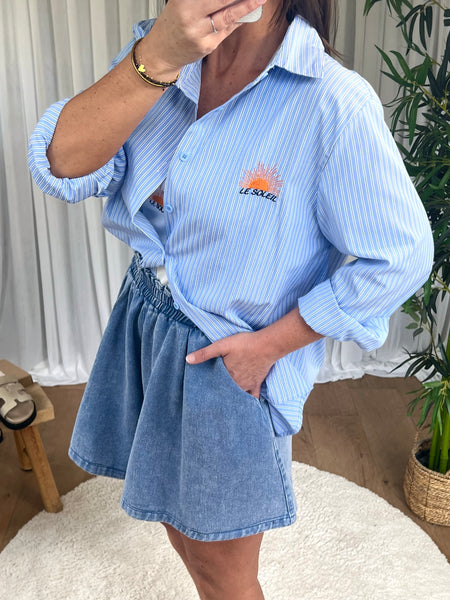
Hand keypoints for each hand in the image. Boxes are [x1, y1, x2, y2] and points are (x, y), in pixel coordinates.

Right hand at [139, 0, 266, 77]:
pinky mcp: (207, 46)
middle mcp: (190, 16)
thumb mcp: (181, 2)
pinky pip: (227, 30)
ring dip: (247, 6)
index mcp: (183, 1)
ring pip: (228, 16)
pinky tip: (249, 13)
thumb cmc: (173, 23)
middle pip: (223, 0)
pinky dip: (239, 19)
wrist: (161, 52)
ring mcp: (199, 33)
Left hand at [186, 331, 274, 398]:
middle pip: (224, 392)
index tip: (200, 394)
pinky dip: (249, 403)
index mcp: (226, 375)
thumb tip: (187, 360)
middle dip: (217, 396)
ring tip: (223, 406)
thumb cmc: (244, 344)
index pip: (213, 385)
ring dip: (230, 399)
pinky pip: (253, 397)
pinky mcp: (257, 383)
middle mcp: (236, 383)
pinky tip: (246, 409)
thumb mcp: (221, 345)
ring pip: (236, 396)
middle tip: (210, 402)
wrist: (267, 345)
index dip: (206, 389)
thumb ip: (204, 353)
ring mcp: (247, 384)